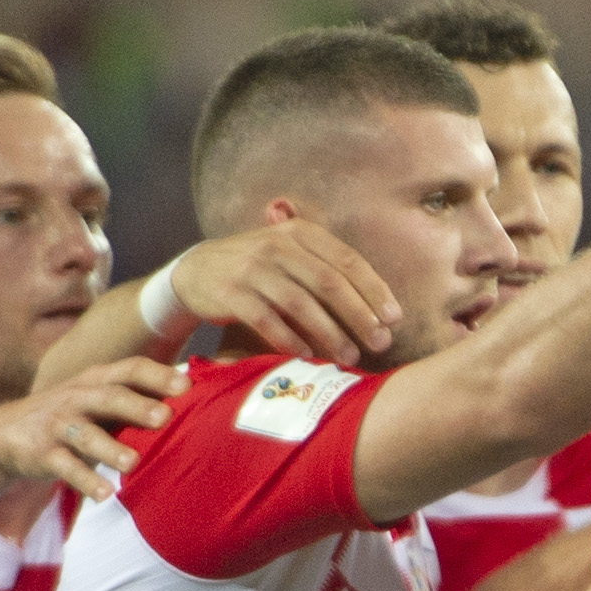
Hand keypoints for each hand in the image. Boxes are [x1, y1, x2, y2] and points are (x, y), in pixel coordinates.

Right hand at [0, 357, 188, 499]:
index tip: (187, 387)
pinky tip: (105, 495)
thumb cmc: (72, 414)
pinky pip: (66, 468)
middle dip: (135, 406)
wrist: (6, 433)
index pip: (129, 369)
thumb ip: (135, 397)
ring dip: (109, 449)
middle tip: (164, 418)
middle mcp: (76, 397)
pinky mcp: (43, 453)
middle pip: (108, 397)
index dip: (157, 375)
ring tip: (133, 462)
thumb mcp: (98, 399)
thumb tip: (194, 397)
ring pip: (85, 435)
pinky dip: (85, 482)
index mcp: (95, 380)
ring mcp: (57, 425)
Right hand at [167, 222, 402, 365]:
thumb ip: (327, 268)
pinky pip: (267, 320)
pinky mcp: (230, 292)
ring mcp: (252, 268)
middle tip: (381, 343)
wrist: (195, 272)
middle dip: (359, 316)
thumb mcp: (290, 254)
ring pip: (301, 304)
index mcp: (300, 233)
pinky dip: (290, 340)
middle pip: (329, 283)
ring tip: (351, 357)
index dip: (374, 290)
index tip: (395, 318)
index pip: (347, 260)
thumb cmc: (258, 269)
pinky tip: (309, 356)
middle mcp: (277, 245)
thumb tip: (378, 308)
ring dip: (330, 334)